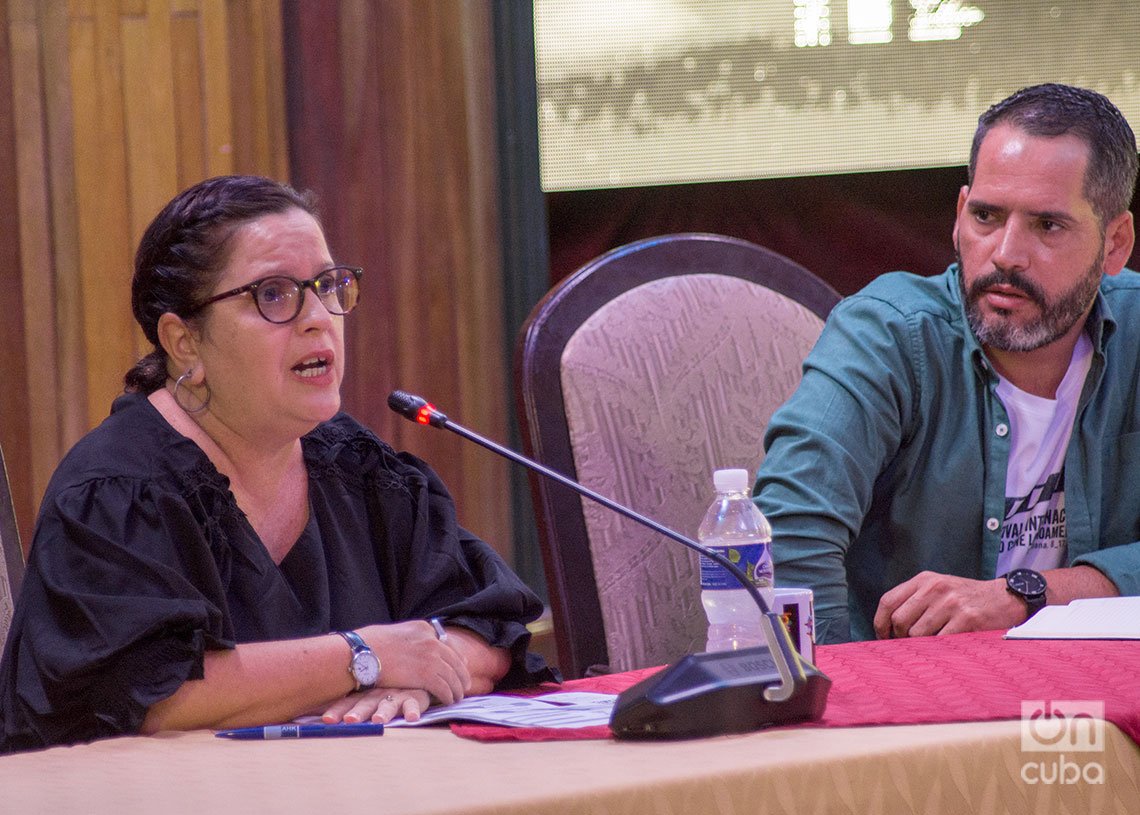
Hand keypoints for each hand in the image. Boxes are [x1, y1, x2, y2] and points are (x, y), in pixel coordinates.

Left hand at [321, 687, 431, 723]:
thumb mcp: (364, 695)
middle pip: (366, 703)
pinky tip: (412, 718)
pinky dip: (413, 710)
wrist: (413, 674)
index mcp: (362, 693)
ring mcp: (396, 694)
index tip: (327, 720)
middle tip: (350, 720)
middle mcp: (377, 693)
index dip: (337, 710)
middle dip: (358, 712)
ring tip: (378, 720)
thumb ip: (346, 704)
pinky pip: (414, 704)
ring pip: (388, 703)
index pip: (347, 701)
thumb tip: (316, 717)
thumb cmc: (384, 690)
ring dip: (383, 711)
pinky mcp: (415, 696)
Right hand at [357, 620, 470, 703]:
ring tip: (458, 697)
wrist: (362, 654)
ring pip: (453, 676)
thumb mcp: (396, 633)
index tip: (461, 666)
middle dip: (462, 675)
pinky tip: (449, 701)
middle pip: (455, 660)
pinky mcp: (426, 674)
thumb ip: (410, 639)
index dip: (456, 658)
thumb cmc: (369, 645)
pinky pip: (444, 687)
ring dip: (457, 688)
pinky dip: (449, 695)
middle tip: (464, 685)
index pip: (447, 644)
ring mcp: (430, 657)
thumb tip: (413, 647)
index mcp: (423, 629)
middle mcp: (431, 641)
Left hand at [873, 571, 1025, 638]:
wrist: (1007, 597)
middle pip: (899, 620)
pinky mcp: (967, 619)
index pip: (888, 601)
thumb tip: (889, 627)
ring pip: (918, 634)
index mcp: (924, 580)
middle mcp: (935, 588)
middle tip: (909, 646)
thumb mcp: (939, 588)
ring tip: (929, 648)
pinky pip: (941, 642)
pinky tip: (945, 650)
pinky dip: (938, 650)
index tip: (883, 637)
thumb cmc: (968, 598)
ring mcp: (951, 603)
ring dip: (920, 646)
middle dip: (900, 638)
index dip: (880, 623)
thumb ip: (915, 600)